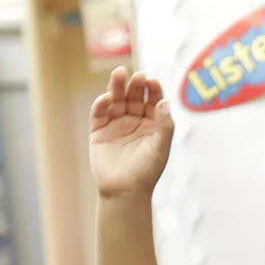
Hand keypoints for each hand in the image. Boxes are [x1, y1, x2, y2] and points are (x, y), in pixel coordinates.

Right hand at [89, 67, 174, 198]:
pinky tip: (106, 98)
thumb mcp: (160, 148)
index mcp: (152, 124)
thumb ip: (165, 126)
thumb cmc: (147, 171)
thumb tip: (165, 102)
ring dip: (116, 87)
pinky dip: (102, 104)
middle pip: (134, 97)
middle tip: (137, 75)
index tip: (153, 81)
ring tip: (120, 73)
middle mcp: (134, 121)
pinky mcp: (99, 131)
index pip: (153, 101)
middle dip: (135, 85)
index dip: (153, 90)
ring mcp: (116, 124)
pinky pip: (99, 114)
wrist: (125, 191)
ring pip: (116, 100)